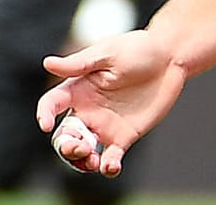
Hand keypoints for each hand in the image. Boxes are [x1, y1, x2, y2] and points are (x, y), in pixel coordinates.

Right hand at [36, 29, 186, 177]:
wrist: (171, 58)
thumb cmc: (138, 48)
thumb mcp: (109, 53)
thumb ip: (80, 64)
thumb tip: (47, 62)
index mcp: (78, 89)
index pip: (52, 104)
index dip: (44, 114)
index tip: (47, 124)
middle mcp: (87, 110)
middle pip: (64, 136)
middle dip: (65, 147)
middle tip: (80, 147)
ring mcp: (105, 125)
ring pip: (83, 152)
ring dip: (81, 161)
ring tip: (93, 160)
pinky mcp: (124, 136)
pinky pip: (111, 157)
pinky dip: (107, 167)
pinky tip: (110, 166)